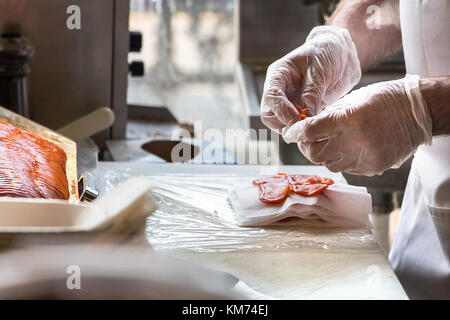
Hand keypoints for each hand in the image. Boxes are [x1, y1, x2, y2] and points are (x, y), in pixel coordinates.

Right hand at [260, 26, 360, 132]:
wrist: (342, 53)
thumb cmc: (327, 52)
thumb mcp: (319, 70)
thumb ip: (312, 93)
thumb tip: (307, 117)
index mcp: (278, 76)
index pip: (271, 97)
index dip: (281, 111)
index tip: (298, 119)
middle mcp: (280, 91)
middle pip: (270, 116)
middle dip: (284, 124)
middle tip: (305, 128)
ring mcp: (290, 102)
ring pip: (282, 124)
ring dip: (296, 129)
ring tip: (314, 127)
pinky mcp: (302, 111)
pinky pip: (298, 125)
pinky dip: (306, 129)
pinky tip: (319, 127)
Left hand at [283, 75, 432, 175]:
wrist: (420, 112)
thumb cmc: (385, 99)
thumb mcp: (353, 99)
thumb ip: (328, 115)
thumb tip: (306, 126)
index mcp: (349, 119)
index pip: (310, 131)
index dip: (296, 133)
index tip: (291, 133)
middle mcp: (355, 142)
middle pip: (315, 154)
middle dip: (306, 147)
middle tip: (307, 140)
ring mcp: (365, 158)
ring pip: (329, 165)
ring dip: (324, 155)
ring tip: (328, 143)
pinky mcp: (373, 167)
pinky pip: (347, 169)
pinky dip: (342, 160)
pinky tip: (347, 148)